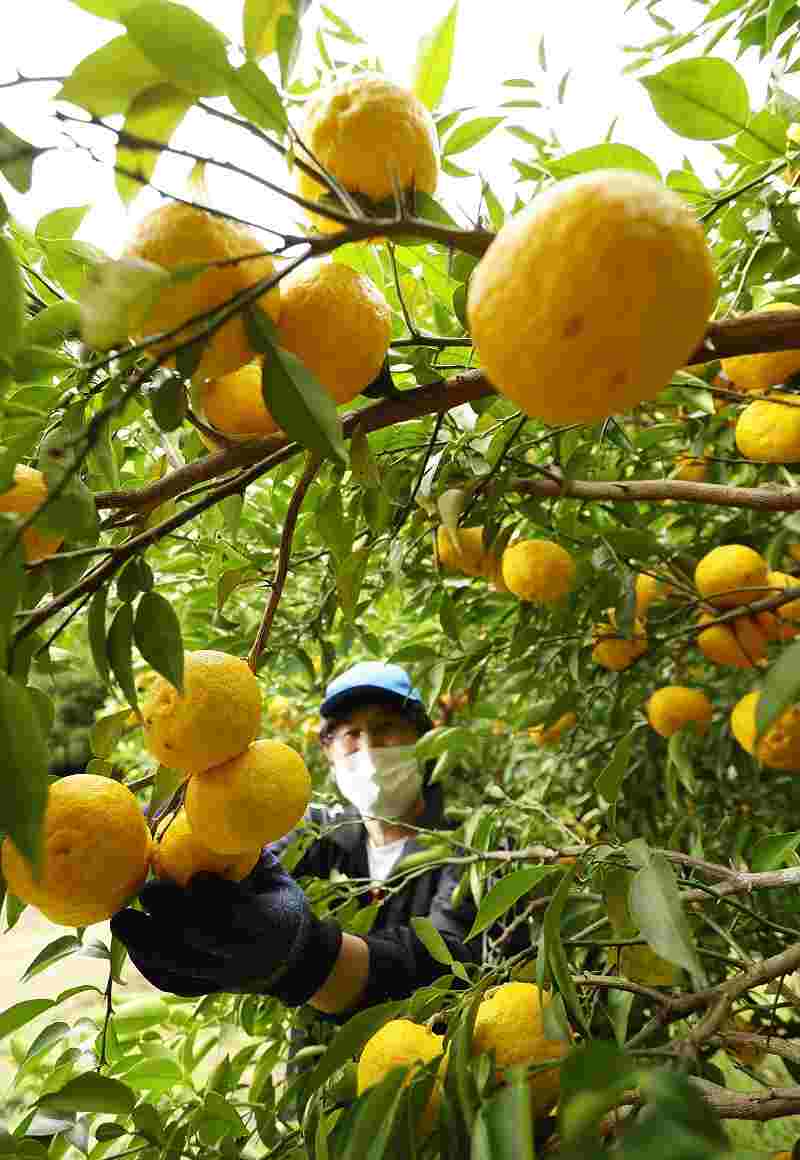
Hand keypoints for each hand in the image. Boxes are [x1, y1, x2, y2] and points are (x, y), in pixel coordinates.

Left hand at [111, 852, 341, 1004]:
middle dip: (171, 916)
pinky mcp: (202, 990)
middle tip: (148, 890)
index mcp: (271, 926)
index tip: (198, 877)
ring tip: (122, 919)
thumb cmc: (277, 903)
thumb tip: (211, 817)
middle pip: (200, 941)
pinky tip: (130, 938)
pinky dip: (145, 960)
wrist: (288, 960)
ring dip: (145, 943)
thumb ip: (247, 855)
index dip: (216, 899)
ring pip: (178, 967)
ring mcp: (221, 978)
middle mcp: (244, 958)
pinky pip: (168, 979)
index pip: (239, 916)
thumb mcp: (275, 878)